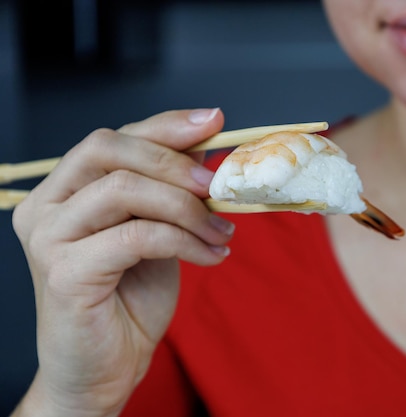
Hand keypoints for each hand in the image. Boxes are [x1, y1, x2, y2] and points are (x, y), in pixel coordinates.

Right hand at [11, 109, 232, 416]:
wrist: (108, 366)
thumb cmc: (130, 299)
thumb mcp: (157, 231)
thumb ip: (168, 191)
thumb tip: (206, 150)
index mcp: (65, 189)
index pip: (115, 138)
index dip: (166, 125)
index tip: (214, 121)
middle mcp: (46, 206)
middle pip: (111, 150)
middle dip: (175, 162)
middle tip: (218, 186)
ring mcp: (48, 238)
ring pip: (125, 190)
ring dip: (187, 208)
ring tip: (222, 230)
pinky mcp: (64, 273)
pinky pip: (137, 236)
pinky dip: (185, 241)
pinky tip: (211, 255)